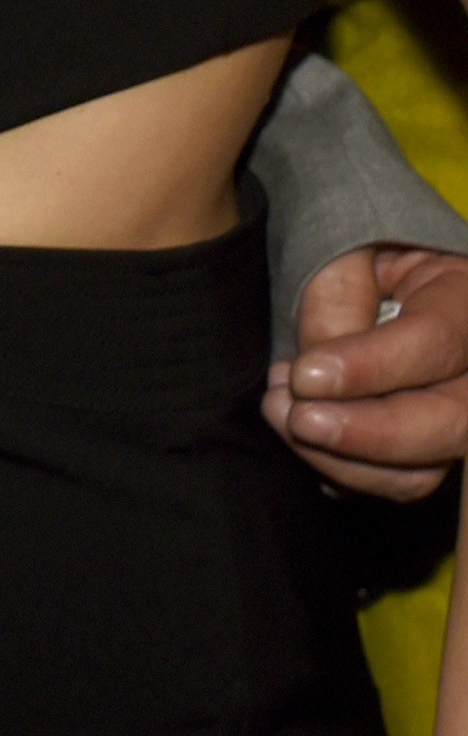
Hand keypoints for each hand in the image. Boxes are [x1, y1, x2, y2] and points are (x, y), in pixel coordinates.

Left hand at [264, 244, 467, 498]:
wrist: (376, 279)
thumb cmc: (364, 258)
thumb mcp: (351, 252)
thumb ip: (338, 300)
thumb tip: (319, 375)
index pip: (436, 343)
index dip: (369, 367)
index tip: (305, 377)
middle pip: (450, 423)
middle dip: (365, 432)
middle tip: (298, 418)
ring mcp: (462, 416)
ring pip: (425, 470)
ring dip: (343, 460)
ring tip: (285, 415)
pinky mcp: (432, 449)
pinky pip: (399, 483)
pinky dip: (345, 472)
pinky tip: (304, 436)